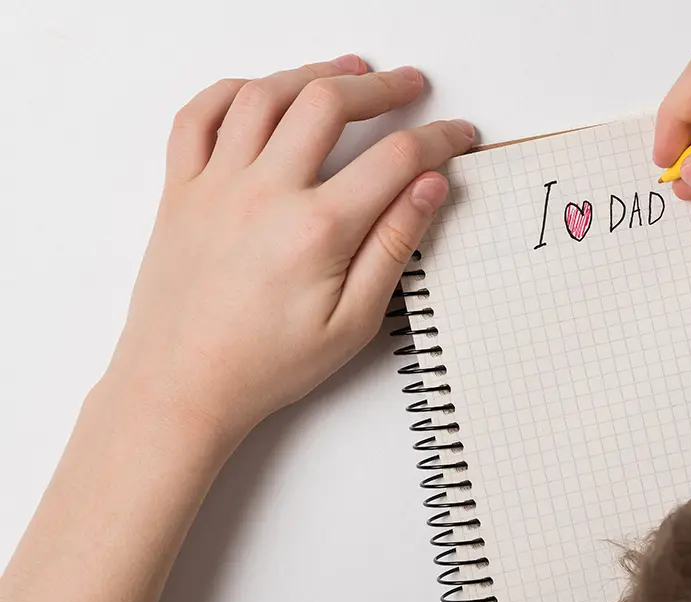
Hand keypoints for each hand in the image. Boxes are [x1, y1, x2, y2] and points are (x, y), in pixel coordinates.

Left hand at [108, 54, 474, 445]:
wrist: (180, 387)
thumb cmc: (264, 365)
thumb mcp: (353, 322)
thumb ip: (394, 247)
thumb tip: (430, 189)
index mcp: (317, 230)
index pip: (396, 158)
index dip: (438, 139)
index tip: (456, 136)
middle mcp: (264, 193)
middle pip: (329, 103)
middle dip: (381, 87)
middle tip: (409, 86)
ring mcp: (216, 185)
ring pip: (264, 95)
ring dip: (311, 73)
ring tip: (346, 72)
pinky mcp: (180, 190)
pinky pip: (197, 116)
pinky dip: (231, 91)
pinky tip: (261, 92)